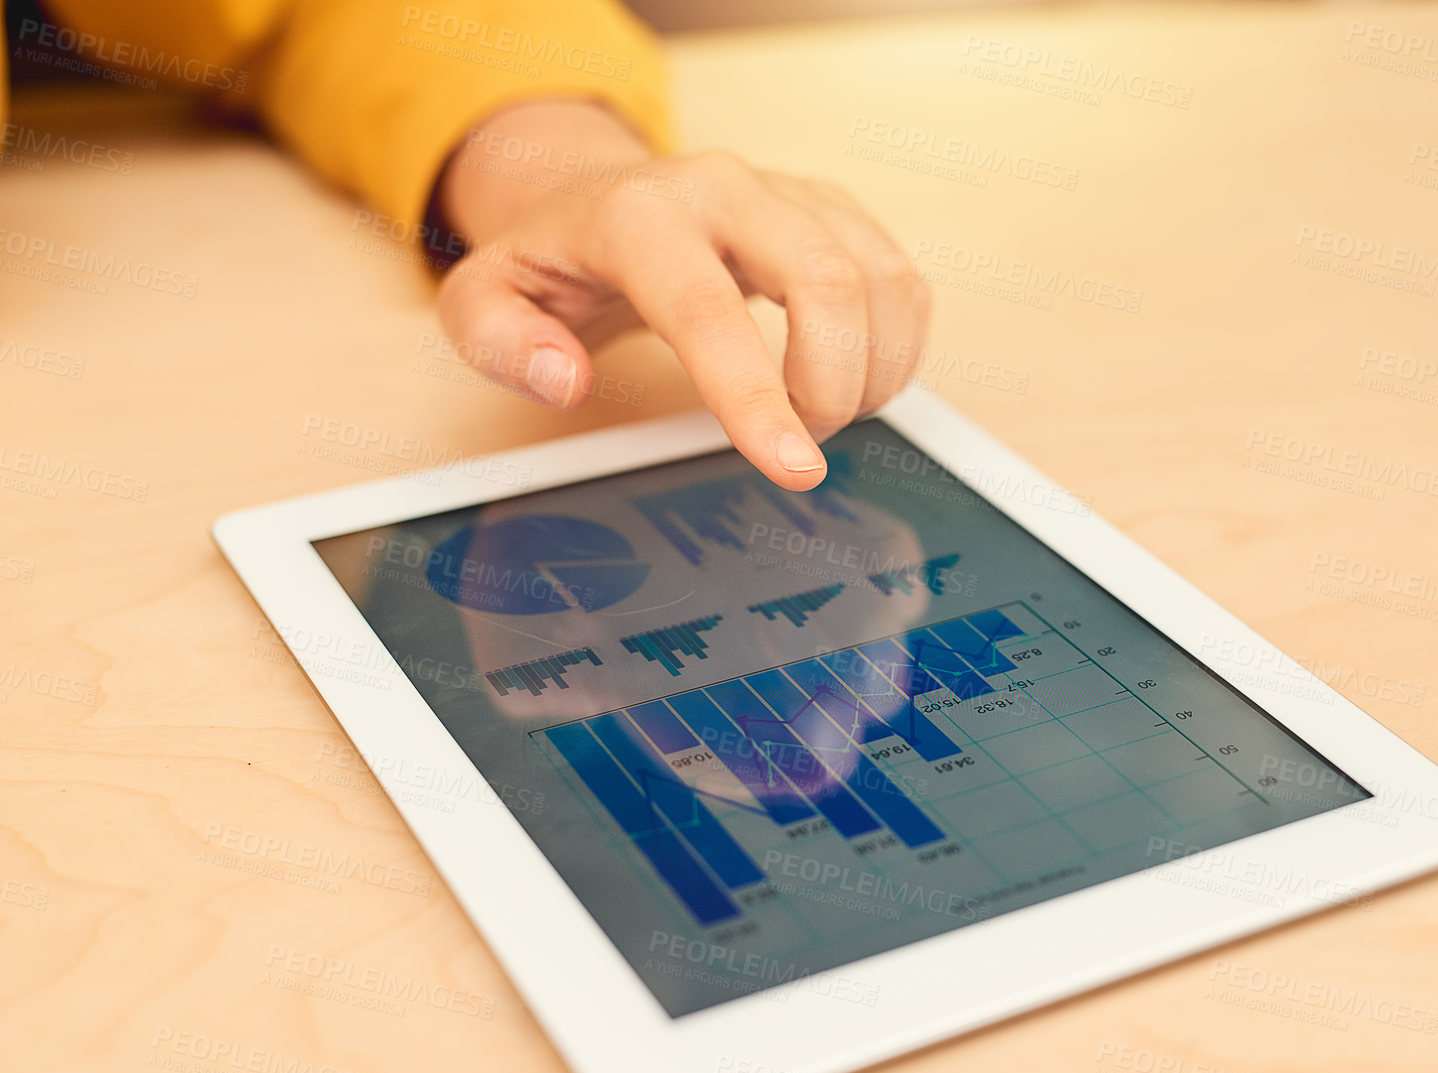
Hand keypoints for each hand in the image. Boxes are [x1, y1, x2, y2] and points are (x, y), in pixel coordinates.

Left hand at [433, 100, 930, 489]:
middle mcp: (724, 188)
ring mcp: (789, 193)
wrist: (601, 195)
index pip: (708, 308)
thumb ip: (498, 340)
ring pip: (879, 281)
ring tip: (824, 418)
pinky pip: (901, 280)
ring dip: (871, 375)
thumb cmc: (557, 265)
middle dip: (832, 387)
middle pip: (825, 280)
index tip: (793, 469)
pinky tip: (855, 383)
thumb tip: (560, 378)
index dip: (755, 395)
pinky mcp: (836, 211)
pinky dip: (897, 350)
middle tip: (804, 446)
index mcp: (639, 213)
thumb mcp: (486, 300)